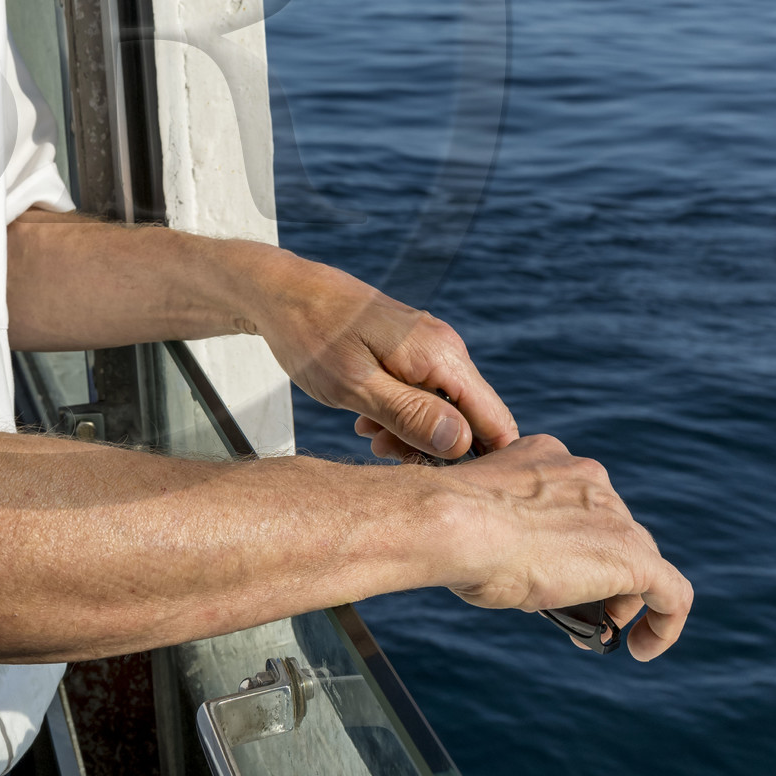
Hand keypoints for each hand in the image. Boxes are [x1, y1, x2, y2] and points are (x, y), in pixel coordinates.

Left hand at [250, 258, 517, 457]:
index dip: (481, 462)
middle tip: (382, 453)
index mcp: (441, 355)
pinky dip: (399, 413)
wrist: (280, 292)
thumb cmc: (311, 337)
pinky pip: (422, 394)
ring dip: (410, 433)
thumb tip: (463, 443)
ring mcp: (428, 348)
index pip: (495, 421)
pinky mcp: (410, 351)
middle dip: (434, 448)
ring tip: (366, 435)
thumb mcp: (355, 386)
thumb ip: (410, 415)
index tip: (441, 483)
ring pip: (443, 409)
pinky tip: (365, 419)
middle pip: (470, 420)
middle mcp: (445, 349)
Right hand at [439, 432, 692, 659]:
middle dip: (597, 570)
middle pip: (612, 531)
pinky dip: (664, 622)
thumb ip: (507, 533)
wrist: (454, 524)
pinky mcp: (633, 556)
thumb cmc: (447, 527)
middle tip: (576, 607)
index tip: (554, 568)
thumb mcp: (479, 519)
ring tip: (600, 630)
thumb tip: (509, 569)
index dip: (573, 541)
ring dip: (621, 597)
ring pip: (639, 560)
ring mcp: (614, 515)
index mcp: (551, 459)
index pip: (579, 503)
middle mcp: (589, 478)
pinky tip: (642, 648)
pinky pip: (671, 593)